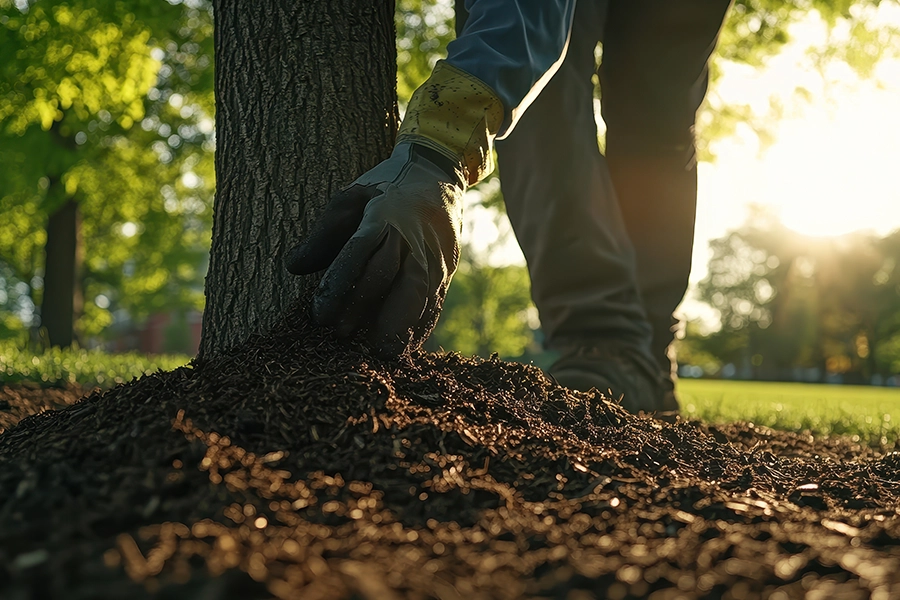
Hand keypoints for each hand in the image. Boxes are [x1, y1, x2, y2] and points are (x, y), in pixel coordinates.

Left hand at [286, 142, 464, 355]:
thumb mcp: (350, 198)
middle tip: (340, 336)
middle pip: (389, 275)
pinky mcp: (447, 271)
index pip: (358, 252)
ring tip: (380, 353)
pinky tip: (404, 349)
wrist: (437, 176)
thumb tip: (293, 266)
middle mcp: (410, 237)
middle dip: (364, 307)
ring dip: (399, 325)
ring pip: (418, 293)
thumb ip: (323, 234)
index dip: (339, 283)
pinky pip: (434, 302)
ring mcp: (433, 255)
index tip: (319, 314)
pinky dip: (420, 327)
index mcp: (383, 216)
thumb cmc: (383, 190)